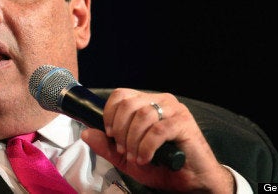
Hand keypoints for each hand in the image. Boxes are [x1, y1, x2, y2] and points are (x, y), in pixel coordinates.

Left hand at [80, 88, 233, 192]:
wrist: (191, 181)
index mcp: (147, 103)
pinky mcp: (184, 123)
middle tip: (122, 150)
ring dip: (132, 141)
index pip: (120, 95)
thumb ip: (106, 146)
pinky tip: (146, 158)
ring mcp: (174, 110)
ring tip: (135, 157)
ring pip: (142, 116)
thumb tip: (86, 133)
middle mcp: (161, 101)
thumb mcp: (126, 157)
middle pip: (128, 105)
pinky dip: (146, 147)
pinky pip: (157, 130)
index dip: (109, 114)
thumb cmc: (162, 166)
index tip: (109, 135)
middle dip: (120, 131)